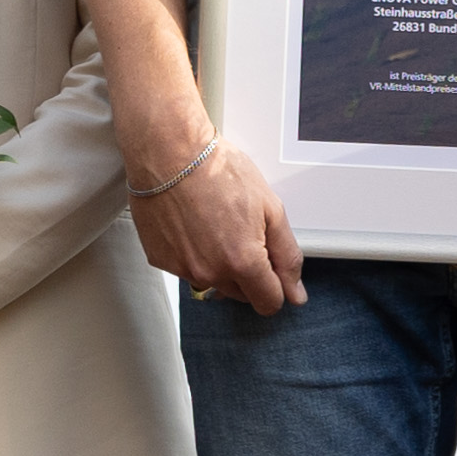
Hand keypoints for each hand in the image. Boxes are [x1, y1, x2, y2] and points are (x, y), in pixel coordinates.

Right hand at [126, 126, 307, 314]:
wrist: (170, 152)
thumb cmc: (217, 170)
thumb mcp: (271, 208)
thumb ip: (287, 255)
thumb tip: (295, 292)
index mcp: (243, 262)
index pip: (269, 303)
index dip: (276, 286)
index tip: (272, 270)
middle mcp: (211, 273)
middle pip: (241, 295)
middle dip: (247, 272)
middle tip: (242, 234)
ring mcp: (183, 268)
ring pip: (212, 282)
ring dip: (219, 263)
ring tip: (215, 224)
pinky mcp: (161, 260)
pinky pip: (185, 269)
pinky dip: (192, 254)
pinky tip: (193, 225)